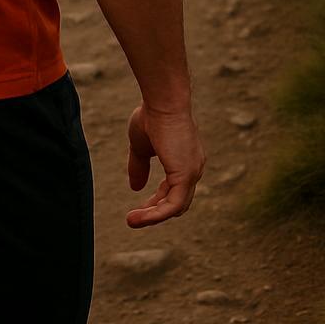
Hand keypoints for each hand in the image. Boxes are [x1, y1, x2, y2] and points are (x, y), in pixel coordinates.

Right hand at [126, 100, 205, 226]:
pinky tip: (136, 217)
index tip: (140, 208)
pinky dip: (155, 215)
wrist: (162, 102)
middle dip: (156, 211)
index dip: (157, 201)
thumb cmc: (152, 117)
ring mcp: (192, 173)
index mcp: (186, 161)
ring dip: (152, 217)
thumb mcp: (141, 147)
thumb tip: (135, 188)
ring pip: (175, 208)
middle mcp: (194, 169)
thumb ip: (139, 167)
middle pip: (178, 202)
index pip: (175, 190)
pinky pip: (172, 206)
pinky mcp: (186, 176)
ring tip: (131, 221)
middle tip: (135, 217)